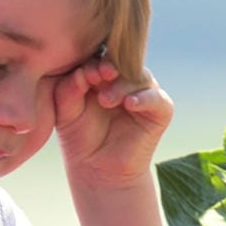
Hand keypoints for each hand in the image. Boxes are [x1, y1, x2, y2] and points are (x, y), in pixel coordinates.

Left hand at [53, 59, 173, 188]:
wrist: (97, 169)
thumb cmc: (79, 136)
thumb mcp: (66, 109)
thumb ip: (69, 88)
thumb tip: (83, 71)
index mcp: (104, 73)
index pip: (102, 56)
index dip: (93, 60)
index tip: (82, 72)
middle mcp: (126, 80)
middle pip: (123, 62)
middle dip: (110, 66)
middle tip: (97, 75)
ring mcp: (144, 94)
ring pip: (140, 77)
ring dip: (122, 85)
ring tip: (105, 100)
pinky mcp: (160, 112)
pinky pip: (157, 98)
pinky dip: (145, 98)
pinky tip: (129, 104)